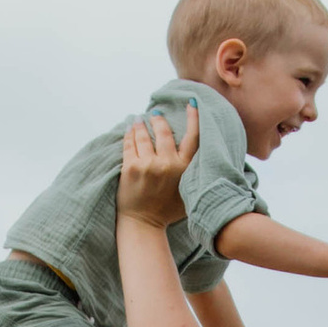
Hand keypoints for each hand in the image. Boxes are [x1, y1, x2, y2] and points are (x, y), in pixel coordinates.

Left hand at [117, 104, 197, 225]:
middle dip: (159, 120)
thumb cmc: (167, 210)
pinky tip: (130, 129)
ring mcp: (147, 165)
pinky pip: (129, 144)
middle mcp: (167, 164)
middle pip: (164, 132)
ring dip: (141, 124)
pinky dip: (129, 134)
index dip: (194, 117)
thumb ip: (193, 172)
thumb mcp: (189, 191)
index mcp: (184, 168)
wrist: (143, 224)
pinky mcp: (130, 167)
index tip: (192, 102)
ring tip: (140, 119)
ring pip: (143, 136)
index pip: (193, 137)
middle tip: (156, 114)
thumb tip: (198, 151)